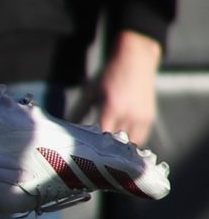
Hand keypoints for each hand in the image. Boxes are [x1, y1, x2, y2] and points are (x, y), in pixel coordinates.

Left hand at [77, 31, 161, 146]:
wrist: (135, 60)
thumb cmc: (109, 75)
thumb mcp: (90, 92)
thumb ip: (79, 111)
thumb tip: (67, 128)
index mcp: (112, 108)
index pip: (102, 137)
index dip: (93, 147)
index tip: (84, 153)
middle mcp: (129, 115)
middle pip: (117, 144)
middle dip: (106, 151)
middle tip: (94, 158)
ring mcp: (142, 117)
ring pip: (131, 144)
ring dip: (121, 150)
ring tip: (108, 155)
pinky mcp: (150, 117)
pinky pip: (141, 138)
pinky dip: (131, 144)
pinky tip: (120, 147)